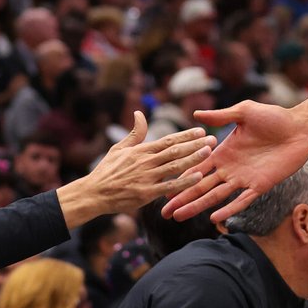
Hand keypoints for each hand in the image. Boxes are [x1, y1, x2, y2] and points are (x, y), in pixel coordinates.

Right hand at [58, 112, 213, 223]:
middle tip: (213, 138)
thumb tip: (139, 113)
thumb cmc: (107, 170)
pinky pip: (169, 186)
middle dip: (195, 144)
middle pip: (175, 151)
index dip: (185, 135)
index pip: (168, 140)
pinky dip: (184, 181)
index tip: (200, 131)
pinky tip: (198, 177)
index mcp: (141, 150)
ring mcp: (147, 177)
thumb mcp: (119, 148)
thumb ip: (135, 133)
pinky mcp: (146, 193)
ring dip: (193, 158)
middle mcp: (146, 162)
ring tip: (209, 152)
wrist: (94, 193)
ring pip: (175, 166)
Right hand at [163, 100, 307, 222]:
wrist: (300, 128)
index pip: (196, 167)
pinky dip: (228, 209)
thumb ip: (221, 116)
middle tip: (164, 212)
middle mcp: (230, 168)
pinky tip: (213, 219)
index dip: (180, 177)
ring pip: (216, 196)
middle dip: (182, 198)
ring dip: (197, 206)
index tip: (162, 187)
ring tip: (179, 217)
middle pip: (201, 186)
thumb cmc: (274, 117)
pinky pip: (242, 201)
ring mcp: (244, 178)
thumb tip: (196, 114)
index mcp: (223, 152)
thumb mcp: (244, 112)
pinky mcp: (260, 185)